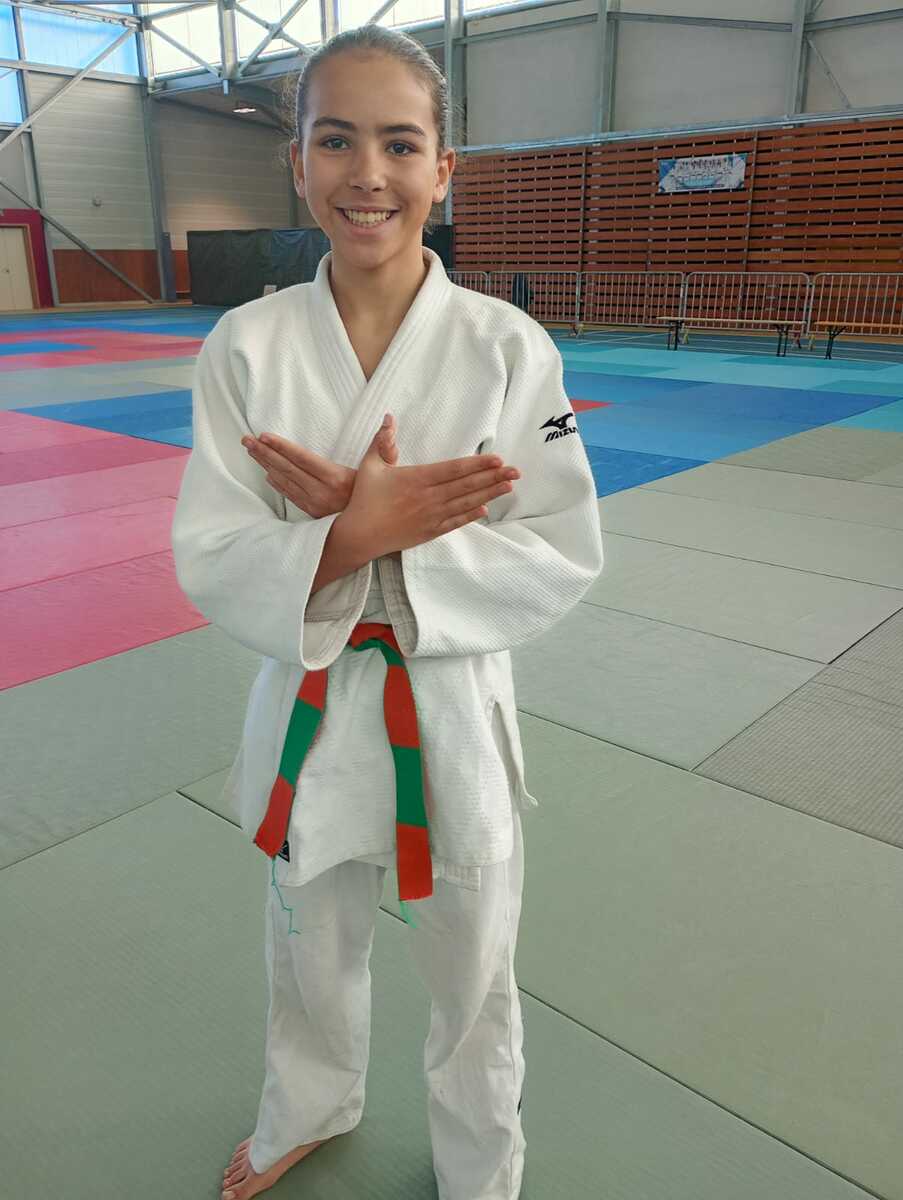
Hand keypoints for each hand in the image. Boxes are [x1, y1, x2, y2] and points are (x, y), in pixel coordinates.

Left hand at [241, 426, 393, 516]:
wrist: (379, 531)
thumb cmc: (381, 497)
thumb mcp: (384, 468)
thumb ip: (384, 444)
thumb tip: (389, 419)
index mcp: (336, 478)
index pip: (302, 458)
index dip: (281, 446)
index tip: (263, 435)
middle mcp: (321, 492)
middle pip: (287, 468)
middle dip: (264, 452)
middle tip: (245, 439)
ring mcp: (315, 504)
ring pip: (285, 481)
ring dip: (265, 465)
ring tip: (250, 451)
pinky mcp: (314, 514)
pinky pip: (291, 496)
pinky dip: (278, 484)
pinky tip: (268, 475)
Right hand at [342, 412, 519, 557]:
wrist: (359, 535)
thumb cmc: (364, 499)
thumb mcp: (371, 465)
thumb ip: (382, 441)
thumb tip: (388, 417)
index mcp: (417, 479)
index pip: (454, 469)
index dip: (478, 464)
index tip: (497, 459)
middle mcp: (428, 497)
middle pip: (466, 486)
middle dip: (493, 477)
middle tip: (516, 471)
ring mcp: (431, 516)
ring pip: (465, 503)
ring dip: (489, 494)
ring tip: (508, 486)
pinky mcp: (429, 532)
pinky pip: (455, 522)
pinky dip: (471, 516)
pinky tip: (486, 509)